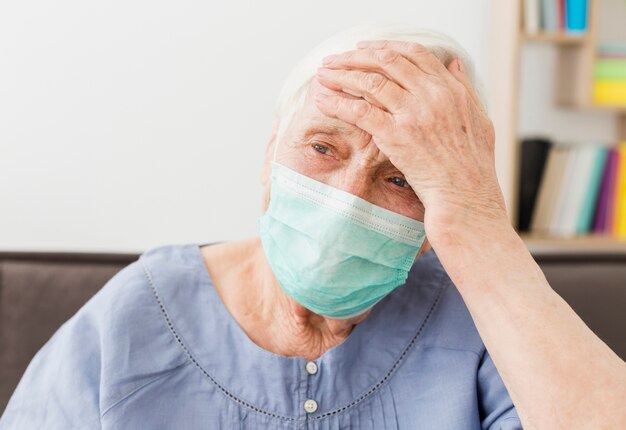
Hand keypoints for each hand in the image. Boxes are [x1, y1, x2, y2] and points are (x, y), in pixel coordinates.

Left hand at [314, 40, 507, 234]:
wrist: (466, 198)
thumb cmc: (473, 166)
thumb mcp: (479, 118)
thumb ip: (465, 89)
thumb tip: (452, 63)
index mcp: (451, 90)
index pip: (415, 53)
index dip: (386, 47)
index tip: (364, 47)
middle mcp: (432, 96)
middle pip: (387, 61)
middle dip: (355, 56)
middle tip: (334, 59)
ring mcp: (413, 114)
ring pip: (370, 82)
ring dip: (342, 74)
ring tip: (322, 75)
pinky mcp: (396, 136)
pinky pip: (360, 111)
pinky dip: (338, 103)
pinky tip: (322, 100)